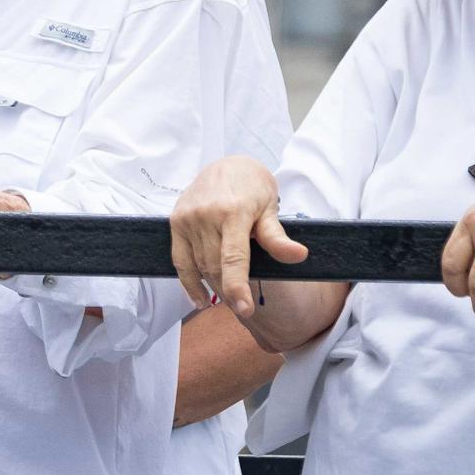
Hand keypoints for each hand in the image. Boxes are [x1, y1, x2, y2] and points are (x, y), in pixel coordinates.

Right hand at [169, 156, 307, 327]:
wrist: (226, 164)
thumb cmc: (252, 186)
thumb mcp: (269, 207)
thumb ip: (277, 237)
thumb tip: (299, 256)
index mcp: (233, 211)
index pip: (233, 257)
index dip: (237, 286)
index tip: (245, 309)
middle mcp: (206, 215)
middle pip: (215, 266)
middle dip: (228, 290)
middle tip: (243, 307)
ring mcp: (188, 218)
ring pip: (199, 266)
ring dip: (212, 287)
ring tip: (227, 300)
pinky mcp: (176, 221)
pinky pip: (180, 261)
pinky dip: (189, 283)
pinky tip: (200, 299)